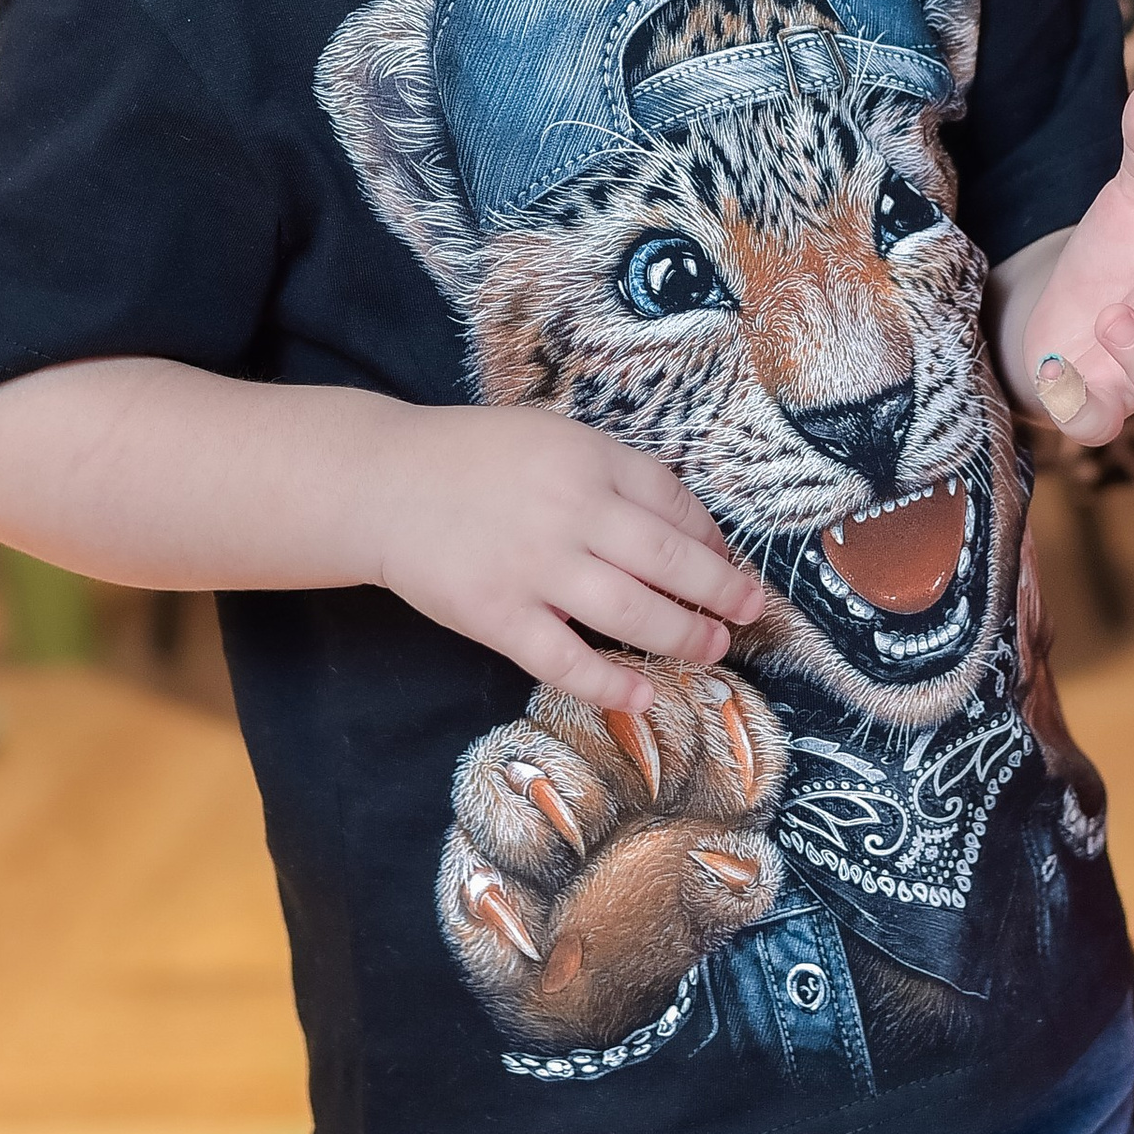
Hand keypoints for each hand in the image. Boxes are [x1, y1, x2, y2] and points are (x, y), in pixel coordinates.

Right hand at [367, 403, 764, 712]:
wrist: (383, 484)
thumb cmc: (473, 459)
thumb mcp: (551, 438)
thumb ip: (611, 474)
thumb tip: (684, 527)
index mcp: (588, 459)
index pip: (673, 502)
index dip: (711, 537)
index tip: (729, 560)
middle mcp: (570, 511)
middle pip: (668, 561)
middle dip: (720, 591)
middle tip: (749, 610)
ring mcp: (534, 568)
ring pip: (631, 612)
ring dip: (683, 636)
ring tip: (713, 650)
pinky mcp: (498, 616)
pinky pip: (566, 660)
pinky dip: (610, 683)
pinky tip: (643, 696)